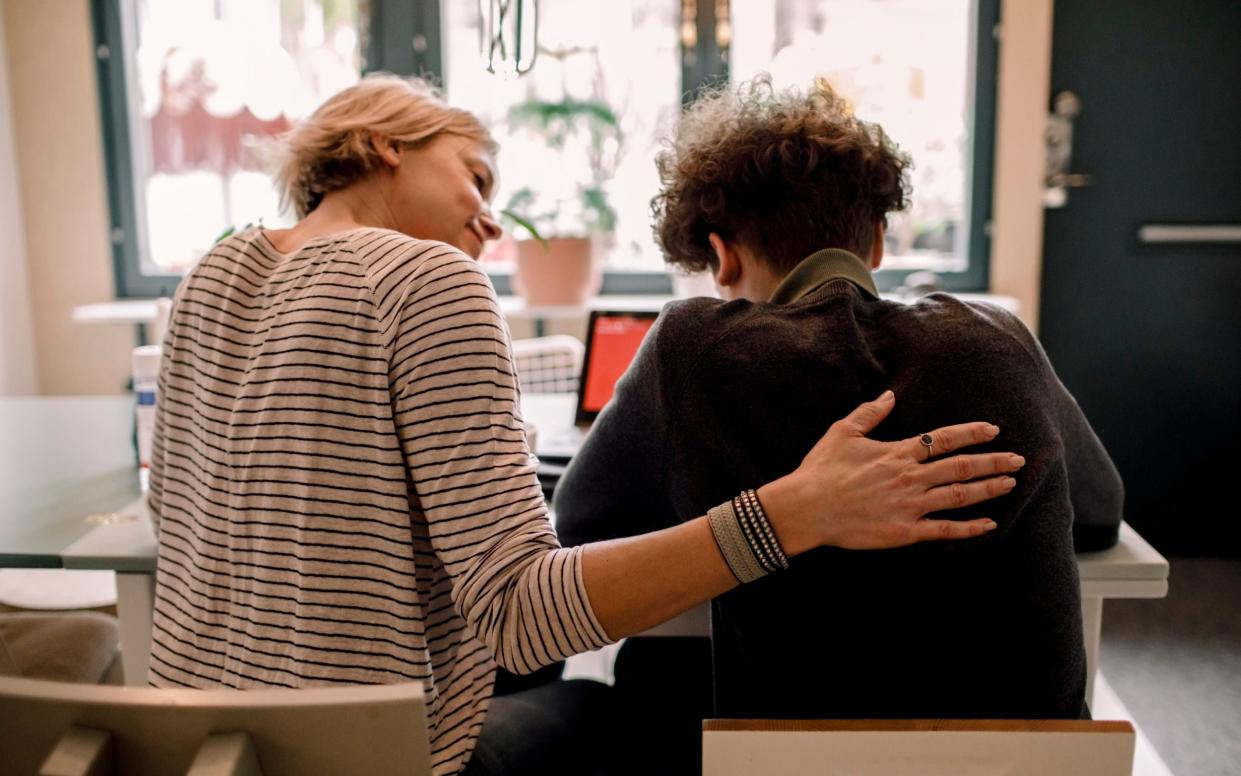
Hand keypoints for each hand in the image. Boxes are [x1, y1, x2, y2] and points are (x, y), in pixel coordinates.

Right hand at [759, 390, 1022, 553]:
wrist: (807, 507)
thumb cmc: (821, 469)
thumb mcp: (842, 432)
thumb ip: (869, 413)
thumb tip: (890, 395)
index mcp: (897, 452)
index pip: (943, 439)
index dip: (971, 434)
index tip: (994, 430)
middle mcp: (910, 477)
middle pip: (961, 467)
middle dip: (993, 462)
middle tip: (1020, 459)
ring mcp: (910, 505)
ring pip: (959, 496)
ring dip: (988, 489)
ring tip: (1010, 483)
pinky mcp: (905, 531)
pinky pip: (944, 530)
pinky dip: (969, 528)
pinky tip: (989, 525)